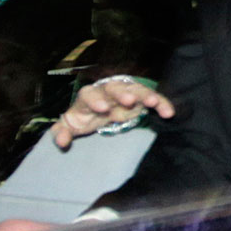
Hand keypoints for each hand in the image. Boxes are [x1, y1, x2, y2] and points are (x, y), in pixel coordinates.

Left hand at [51, 78, 173, 148]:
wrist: (99, 106)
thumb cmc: (84, 116)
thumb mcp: (72, 125)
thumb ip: (62, 132)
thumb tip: (61, 142)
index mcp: (88, 97)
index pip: (89, 94)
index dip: (96, 100)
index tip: (102, 108)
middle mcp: (107, 91)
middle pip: (113, 88)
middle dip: (122, 93)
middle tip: (129, 100)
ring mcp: (125, 93)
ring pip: (135, 89)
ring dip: (144, 94)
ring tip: (153, 102)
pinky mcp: (139, 98)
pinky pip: (151, 98)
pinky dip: (161, 102)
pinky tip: (169, 112)